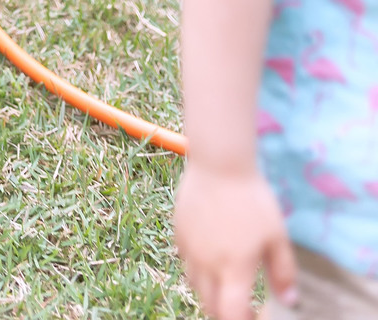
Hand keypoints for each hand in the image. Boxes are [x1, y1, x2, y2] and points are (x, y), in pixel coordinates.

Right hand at [174, 163, 297, 318]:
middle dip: (226, 313)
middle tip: (242, 305)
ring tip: (226, 281)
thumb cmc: (252, 199)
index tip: (255, 315)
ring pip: (195, 286)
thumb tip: (290, 301)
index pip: (232, 314)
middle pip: (210, 306)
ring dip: (211, 292)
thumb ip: (283, 272)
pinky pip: (186, 262)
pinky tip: (212, 254)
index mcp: (233, 268)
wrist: (218, 163)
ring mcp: (189, 249)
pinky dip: (199, 269)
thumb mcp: (277, 236)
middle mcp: (207, 264)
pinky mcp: (179, 233)